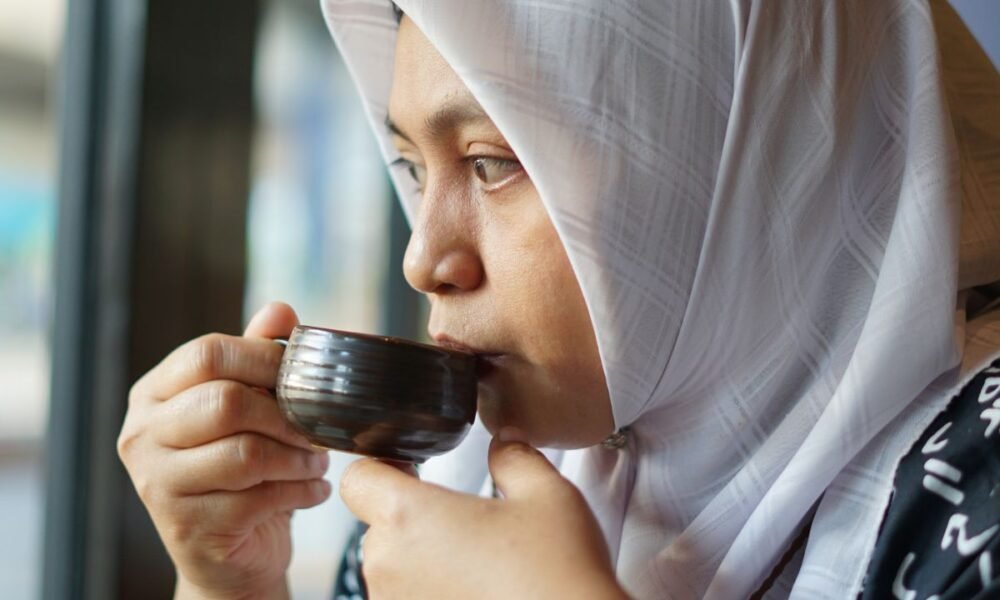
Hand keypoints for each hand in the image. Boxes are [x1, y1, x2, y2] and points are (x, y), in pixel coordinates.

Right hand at [118, 302, 330, 599]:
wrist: (227, 552)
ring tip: (317, 461)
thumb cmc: (240, 469)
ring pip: (244, 454)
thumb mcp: (249, 408)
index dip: (264, 357)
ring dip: (298, 457)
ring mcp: (157, 484)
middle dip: (286, 414)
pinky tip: (314, 490)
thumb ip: (257, 358)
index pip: (206, 353)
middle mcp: (142, 435)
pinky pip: (257, 499)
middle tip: (317, 428)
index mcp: (154, 393)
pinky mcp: (185, 527)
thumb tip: (280, 310)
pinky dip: (300, 492)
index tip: (303, 373)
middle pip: (225, 402)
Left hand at [339, 434, 627, 598]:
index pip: (358, 479)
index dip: (381, 466)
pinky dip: (434, 595)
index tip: (411, 467)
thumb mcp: (546, 495)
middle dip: (413, 518)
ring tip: (479, 565)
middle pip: (378, 526)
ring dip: (423, 562)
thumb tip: (504, 441)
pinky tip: (479, 593)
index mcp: (409, 517)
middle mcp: (388, 567)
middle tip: (466, 521)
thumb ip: (515, 458)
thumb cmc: (556, 573)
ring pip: (393, 570)